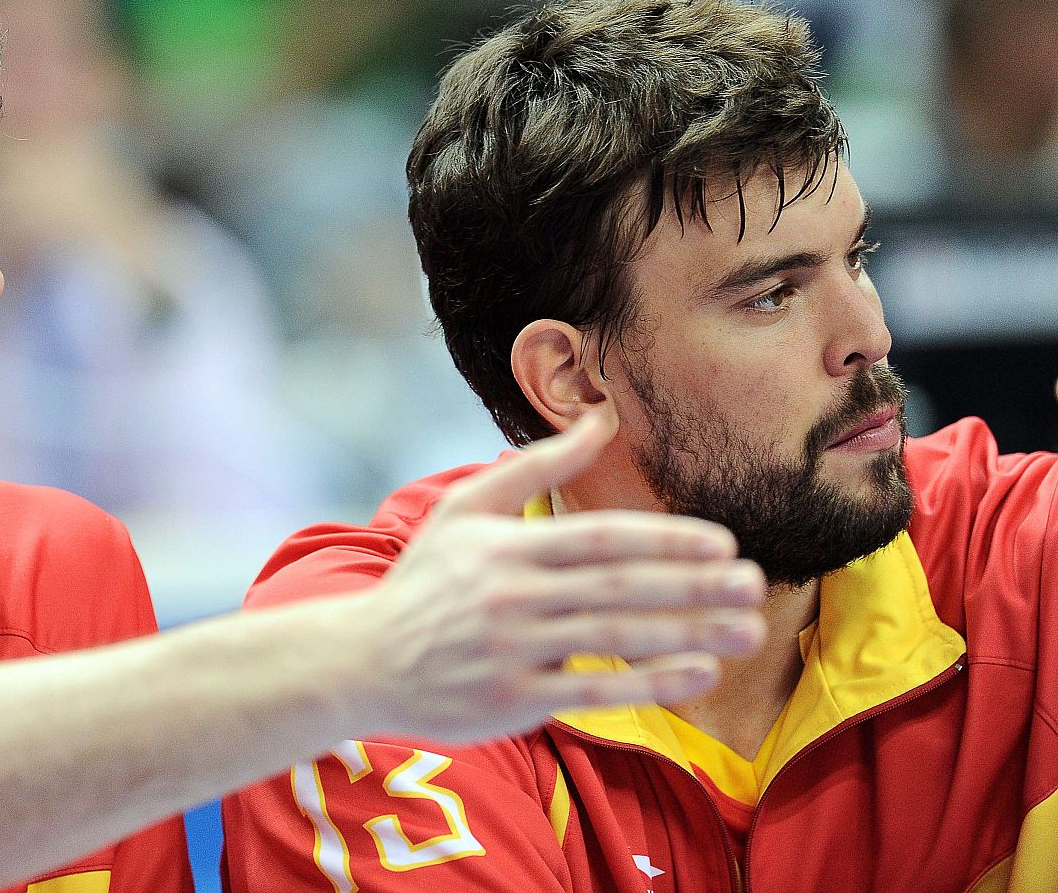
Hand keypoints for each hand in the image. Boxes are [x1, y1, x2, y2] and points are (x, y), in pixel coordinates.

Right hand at [361, 414, 765, 742]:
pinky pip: (595, 690)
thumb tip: (600, 418)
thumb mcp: (465, 509)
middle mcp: (512, 596)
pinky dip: (649, 683)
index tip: (722, 543)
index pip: (599, 539)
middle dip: (693, 586)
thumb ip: (535, 464)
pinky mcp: (515, 699)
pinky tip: (700, 675)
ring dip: (688, 633)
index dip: (665, 540)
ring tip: (746, 630)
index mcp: (506, 546)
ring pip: (615, 637)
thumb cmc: (424, 581)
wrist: (362, 660)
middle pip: (620, 587)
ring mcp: (514, 650)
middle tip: (753, 584)